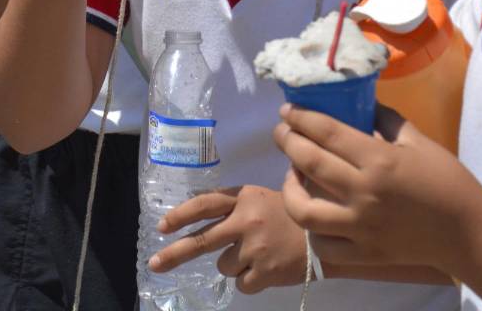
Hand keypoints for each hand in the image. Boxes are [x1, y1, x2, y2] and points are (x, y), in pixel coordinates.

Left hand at [149, 185, 309, 293]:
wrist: (328, 235)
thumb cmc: (292, 214)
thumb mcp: (262, 197)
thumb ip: (235, 203)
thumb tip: (198, 210)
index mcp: (245, 197)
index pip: (206, 204)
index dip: (181, 215)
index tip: (162, 227)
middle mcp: (246, 221)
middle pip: (202, 241)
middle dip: (174, 254)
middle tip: (154, 264)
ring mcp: (255, 248)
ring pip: (224, 266)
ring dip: (235, 265)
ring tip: (259, 255)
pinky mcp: (265, 272)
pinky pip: (241, 284)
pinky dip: (250, 280)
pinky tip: (267, 268)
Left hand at [273, 104, 481, 272]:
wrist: (467, 233)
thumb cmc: (446, 181)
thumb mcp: (419, 141)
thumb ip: (387, 119)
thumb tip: (360, 102)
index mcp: (379, 160)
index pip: (327, 132)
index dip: (301, 118)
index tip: (287, 111)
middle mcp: (364, 193)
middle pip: (308, 162)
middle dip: (287, 141)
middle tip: (282, 132)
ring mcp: (360, 227)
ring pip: (304, 210)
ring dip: (289, 187)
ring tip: (291, 174)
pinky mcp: (362, 254)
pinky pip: (322, 245)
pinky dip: (310, 228)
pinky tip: (312, 211)